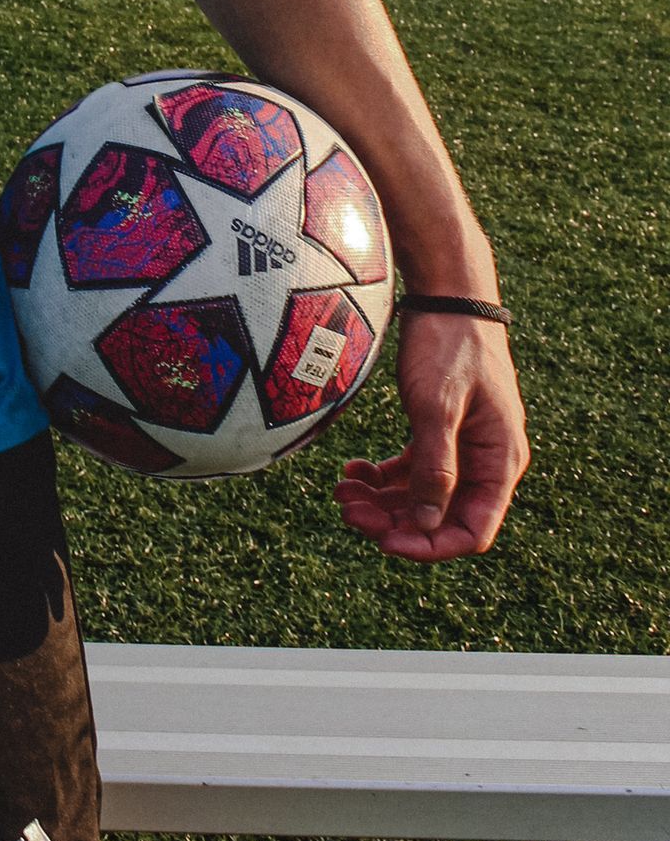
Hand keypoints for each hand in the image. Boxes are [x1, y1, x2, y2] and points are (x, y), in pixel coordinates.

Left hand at [333, 311, 529, 560]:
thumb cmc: (449, 345)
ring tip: (341, 493)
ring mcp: (464, 446)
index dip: (430, 545)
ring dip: (383, 501)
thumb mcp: (438, 404)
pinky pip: (413, 468)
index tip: (385, 542)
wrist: (448, 295)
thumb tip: (428, 523)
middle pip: (441, 516)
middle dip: (394, 521)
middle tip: (346, 510)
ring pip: (422, 494)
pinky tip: (353, 470)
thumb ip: (436, 465)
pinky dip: (384, 476)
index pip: (471, 530)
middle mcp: (486, 461)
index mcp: (499, 461)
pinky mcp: (440, 430)